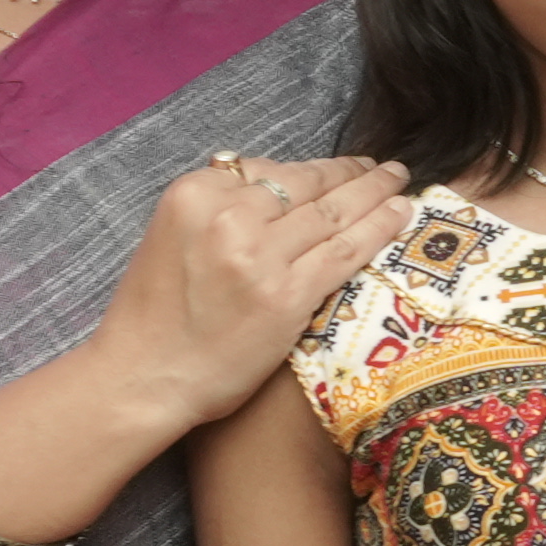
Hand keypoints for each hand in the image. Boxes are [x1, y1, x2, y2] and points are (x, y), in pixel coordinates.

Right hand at [89, 148, 412, 430]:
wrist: (144, 377)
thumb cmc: (155, 316)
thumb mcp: (173, 237)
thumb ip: (218, 210)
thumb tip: (275, 189)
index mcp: (195, 195)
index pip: (269, 169)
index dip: (313, 169)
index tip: (338, 169)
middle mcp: (228, 217)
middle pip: (307, 184)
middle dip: (352, 173)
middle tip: (384, 167)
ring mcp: (261, 256)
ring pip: (334, 213)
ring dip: (376, 192)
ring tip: (398, 181)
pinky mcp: (287, 295)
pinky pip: (345, 252)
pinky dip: (379, 229)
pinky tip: (400, 215)